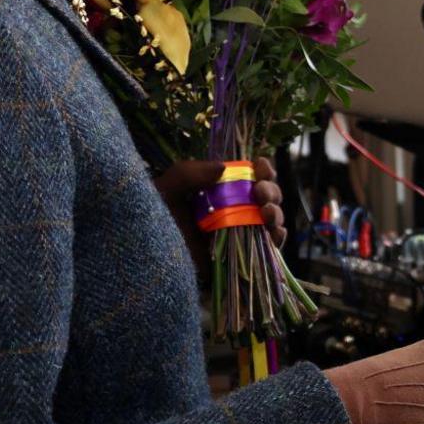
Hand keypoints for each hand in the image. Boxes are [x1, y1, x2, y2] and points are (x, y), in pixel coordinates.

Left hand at [153, 157, 286, 273]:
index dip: (262, 169)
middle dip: (271, 191)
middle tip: (260, 192)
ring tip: (266, 213)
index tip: (261, 166)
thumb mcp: (167, 189)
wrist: (145, 256)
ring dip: (276, 213)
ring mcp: (238, 234)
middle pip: (266, 197)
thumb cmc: (152, 220)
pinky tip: (274, 233)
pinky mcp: (241, 257)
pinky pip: (268, 248)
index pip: (250, 176)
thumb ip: (190, 173)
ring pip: (271, 220)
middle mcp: (233, 210)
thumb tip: (223, 168)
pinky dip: (278, 239)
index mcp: (219, 190)